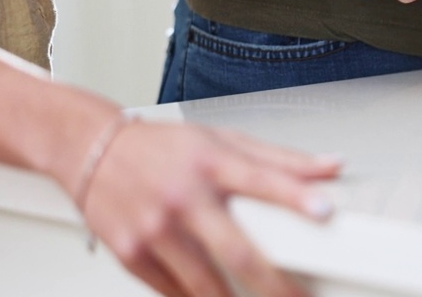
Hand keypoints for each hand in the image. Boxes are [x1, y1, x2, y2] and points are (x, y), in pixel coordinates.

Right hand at [79, 121, 341, 296]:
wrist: (90, 147)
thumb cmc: (162, 147)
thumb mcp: (222, 139)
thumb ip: (279, 159)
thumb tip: (332, 167)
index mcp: (212, 162)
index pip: (262, 178)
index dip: (296, 195)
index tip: (325, 212)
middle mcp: (184, 196)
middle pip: (237, 249)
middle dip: (273, 285)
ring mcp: (155, 228)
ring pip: (204, 283)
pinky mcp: (131, 252)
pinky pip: (172, 290)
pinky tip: (211, 296)